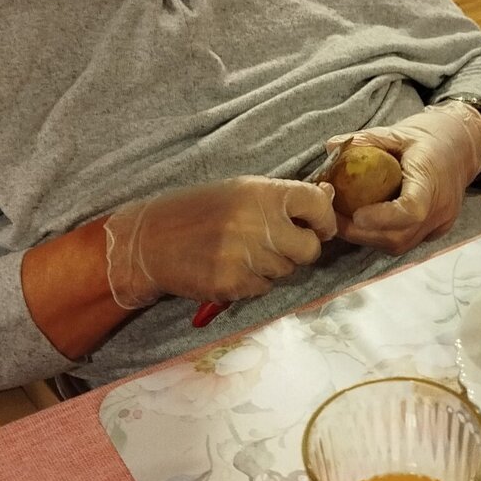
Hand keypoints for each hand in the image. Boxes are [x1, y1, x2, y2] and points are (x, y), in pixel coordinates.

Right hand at [103, 177, 337, 309]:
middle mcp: (257, 223)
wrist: (150, 240)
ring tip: (243, 252)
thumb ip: (283, 198)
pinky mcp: (233, 284)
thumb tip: (330, 196)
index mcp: (261, 193)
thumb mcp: (240, 191)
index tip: (318, 225)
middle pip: (309, 248)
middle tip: (276, 244)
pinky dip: (254, 282)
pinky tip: (231, 267)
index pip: (316, 205)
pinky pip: (264, 288)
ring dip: (273, 266)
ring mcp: (245, 256)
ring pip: (287, 271)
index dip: (324, 218)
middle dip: (299, 249)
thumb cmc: (199, 211)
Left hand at [326, 104, 480, 254]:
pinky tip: (363, 224)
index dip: (383, 218)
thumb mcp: (397, 132)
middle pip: (400, 236)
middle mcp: (441, 208)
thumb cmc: (429, 137)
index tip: (356, 216)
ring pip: (401, 244)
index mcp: (433, 178)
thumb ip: (366, 140)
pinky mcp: (435, 231)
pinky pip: (406, 242)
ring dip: (368, 238)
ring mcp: (440, 223)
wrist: (463, 148)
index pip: (412, 209)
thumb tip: (330, 146)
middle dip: (362, 233)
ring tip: (343, 222)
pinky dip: (381, 236)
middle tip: (332, 218)